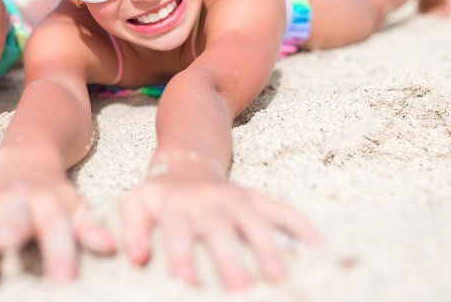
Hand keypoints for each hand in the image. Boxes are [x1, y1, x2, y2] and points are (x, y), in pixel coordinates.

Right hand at [0, 172, 115, 282]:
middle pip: (12, 218)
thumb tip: (110, 247)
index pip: (55, 226)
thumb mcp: (73, 204)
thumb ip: (88, 226)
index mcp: (45, 200)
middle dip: (8, 232)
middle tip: (5, 247)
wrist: (22, 161)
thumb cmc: (53, 193)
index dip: (60, 251)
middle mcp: (14, 201)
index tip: (65, 280)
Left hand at [120, 160, 319, 288]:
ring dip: (268, 247)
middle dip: (230, 259)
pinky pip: (283, 211)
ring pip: (256, 221)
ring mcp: (236, 200)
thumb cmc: (159, 197)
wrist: (186, 163)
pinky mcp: (256, 199)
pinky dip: (302, 227)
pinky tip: (319, 248)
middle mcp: (208, 203)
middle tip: (240, 288)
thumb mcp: (135, 204)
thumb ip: (131, 229)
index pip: (179, 233)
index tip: (186, 282)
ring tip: (279, 274)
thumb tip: (137, 259)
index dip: (181, 256)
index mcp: (176, 207)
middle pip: (221, 231)